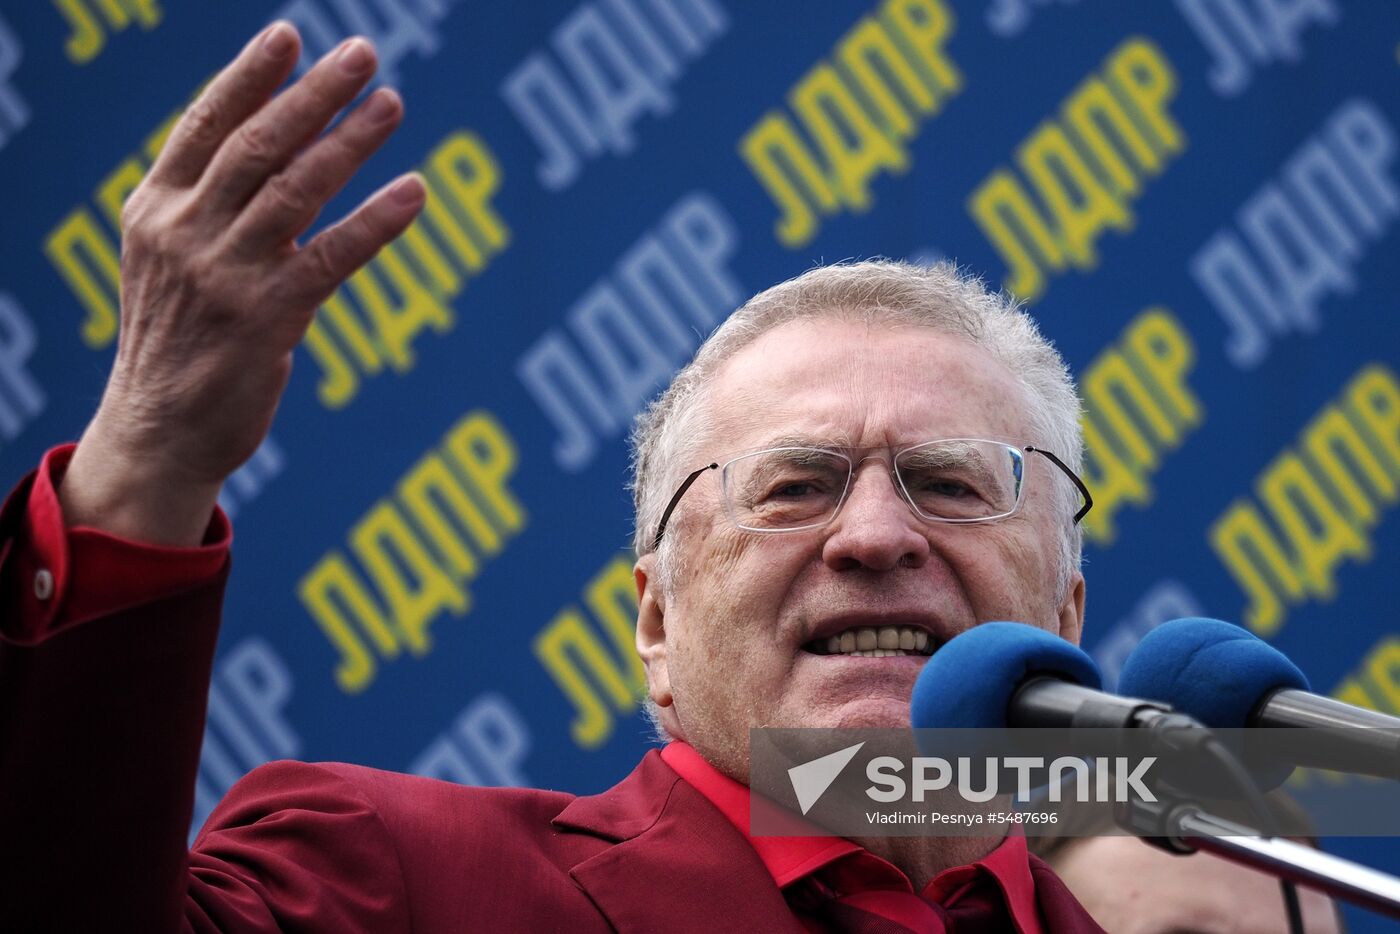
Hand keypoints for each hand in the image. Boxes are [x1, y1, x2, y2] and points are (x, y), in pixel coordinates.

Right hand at [61, 22, 424, 544]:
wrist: (159, 431)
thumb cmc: (176, 338)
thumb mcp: (169, 259)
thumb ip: (207, 204)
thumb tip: (276, 142)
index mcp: (154, 209)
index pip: (204, 125)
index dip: (250, 76)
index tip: (290, 35)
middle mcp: (185, 233)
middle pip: (258, 145)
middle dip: (313, 94)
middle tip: (363, 53)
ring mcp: (225, 275)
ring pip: (297, 190)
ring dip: (351, 142)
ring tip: (392, 104)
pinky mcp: (268, 319)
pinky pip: (334, 256)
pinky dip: (377, 220)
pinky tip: (414, 192)